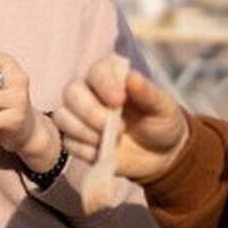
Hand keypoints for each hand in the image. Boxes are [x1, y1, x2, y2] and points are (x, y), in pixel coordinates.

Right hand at [52, 59, 188, 183]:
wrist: (161, 156)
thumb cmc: (162, 123)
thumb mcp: (163, 108)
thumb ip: (148, 93)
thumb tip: (132, 77)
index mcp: (111, 77)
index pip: (96, 72)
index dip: (103, 84)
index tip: (119, 100)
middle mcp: (90, 92)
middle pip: (71, 93)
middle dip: (90, 112)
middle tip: (119, 128)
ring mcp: (80, 117)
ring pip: (63, 117)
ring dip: (85, 132)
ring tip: (111, 142)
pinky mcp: (76, 140)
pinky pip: (67, 142)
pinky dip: (84, 150)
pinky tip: (103, 153)